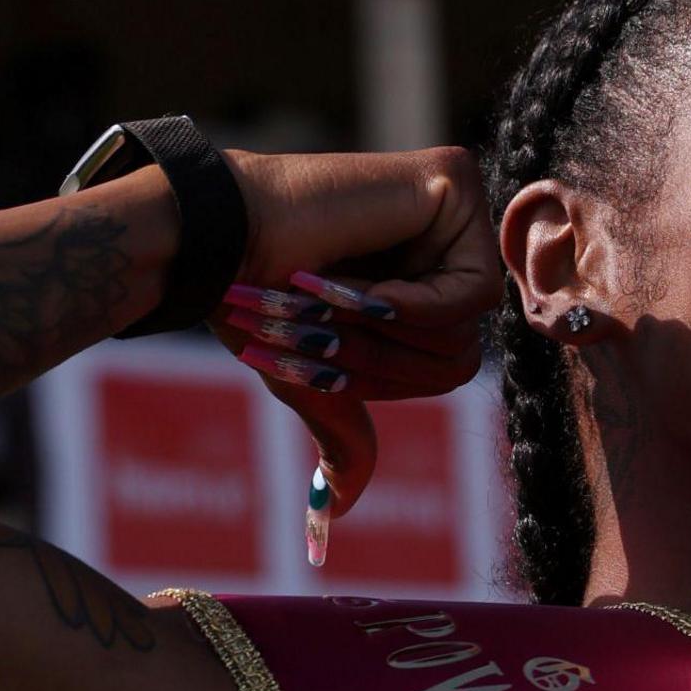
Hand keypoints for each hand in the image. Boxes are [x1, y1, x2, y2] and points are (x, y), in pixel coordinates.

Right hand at [211, 148, 501, 520]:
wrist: (218, 244)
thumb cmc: (253, 302)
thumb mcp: (310, 380)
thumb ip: (343, 434)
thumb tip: (339, 511)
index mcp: (423, 285)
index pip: (449, 369)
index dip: (385, 382)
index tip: (317, 360)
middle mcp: (448, 244)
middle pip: (463, 350)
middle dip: (381, 359)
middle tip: (313, 329)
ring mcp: (457, 208)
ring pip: (468, 326)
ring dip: (383, 332)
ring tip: (323, 296)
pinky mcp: (454, 179)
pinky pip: (472, 290)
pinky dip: (409, 307)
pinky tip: (353, 284)